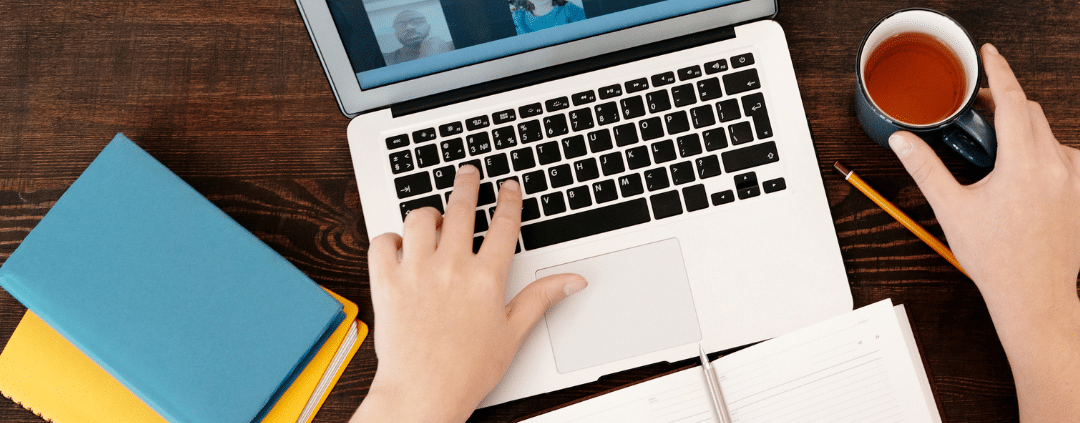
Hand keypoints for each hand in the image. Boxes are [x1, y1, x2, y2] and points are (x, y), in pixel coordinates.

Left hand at [351, 165, 586, 422]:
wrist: (423, 392)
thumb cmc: (466, 370)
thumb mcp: (513, 334)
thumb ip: (542, 299)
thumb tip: (573, 280)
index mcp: (486, 278)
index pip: (504, 225)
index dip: (509, 200)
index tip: (509, 187)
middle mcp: (451, 266)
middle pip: (462, 208)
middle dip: (467, 184)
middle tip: (469, 172)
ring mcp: (416, 271)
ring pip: (420, 218)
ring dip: (428, 213)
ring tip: (433, 217)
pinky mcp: (386, 282)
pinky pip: (382, 242)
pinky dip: (388, 239)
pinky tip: (397, 246)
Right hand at [888, 44, 1079, 306]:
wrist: (1034, 295)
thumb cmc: (997, 260)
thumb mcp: (952, 209)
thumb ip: (926, 168)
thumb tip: (903, 141)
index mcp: (1024, 165)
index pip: (1012, 102)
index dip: (999, 72)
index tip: (989, 55)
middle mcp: (1056, 166)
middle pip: (1031, 113)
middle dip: (1005, 102)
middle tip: (979, 107)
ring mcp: (1073, 180)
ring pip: (1049, 134)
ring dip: (1024, 129)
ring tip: (998, 146)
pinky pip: (1064, 155)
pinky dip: (1043, 151)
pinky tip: (1024, 170)